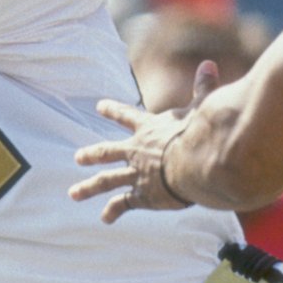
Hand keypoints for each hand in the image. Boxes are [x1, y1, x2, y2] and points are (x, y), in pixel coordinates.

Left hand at [68, 61, 220, 222]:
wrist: (194, 162)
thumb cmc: (200, 133)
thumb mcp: (200, 107)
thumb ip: (203, 87)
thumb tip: (209, 64)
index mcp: (148, 128)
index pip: (127, 116)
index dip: (113, 110)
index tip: (99, 106)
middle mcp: (136, 151)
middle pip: (108, 152)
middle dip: (92, 155)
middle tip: (78, 158)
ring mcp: (136, 174)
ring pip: (106, 180)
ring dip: (89, 187)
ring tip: (73, 193)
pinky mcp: (141, 194)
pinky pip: (123, 203)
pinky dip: (113, 211)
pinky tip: (104, 218)